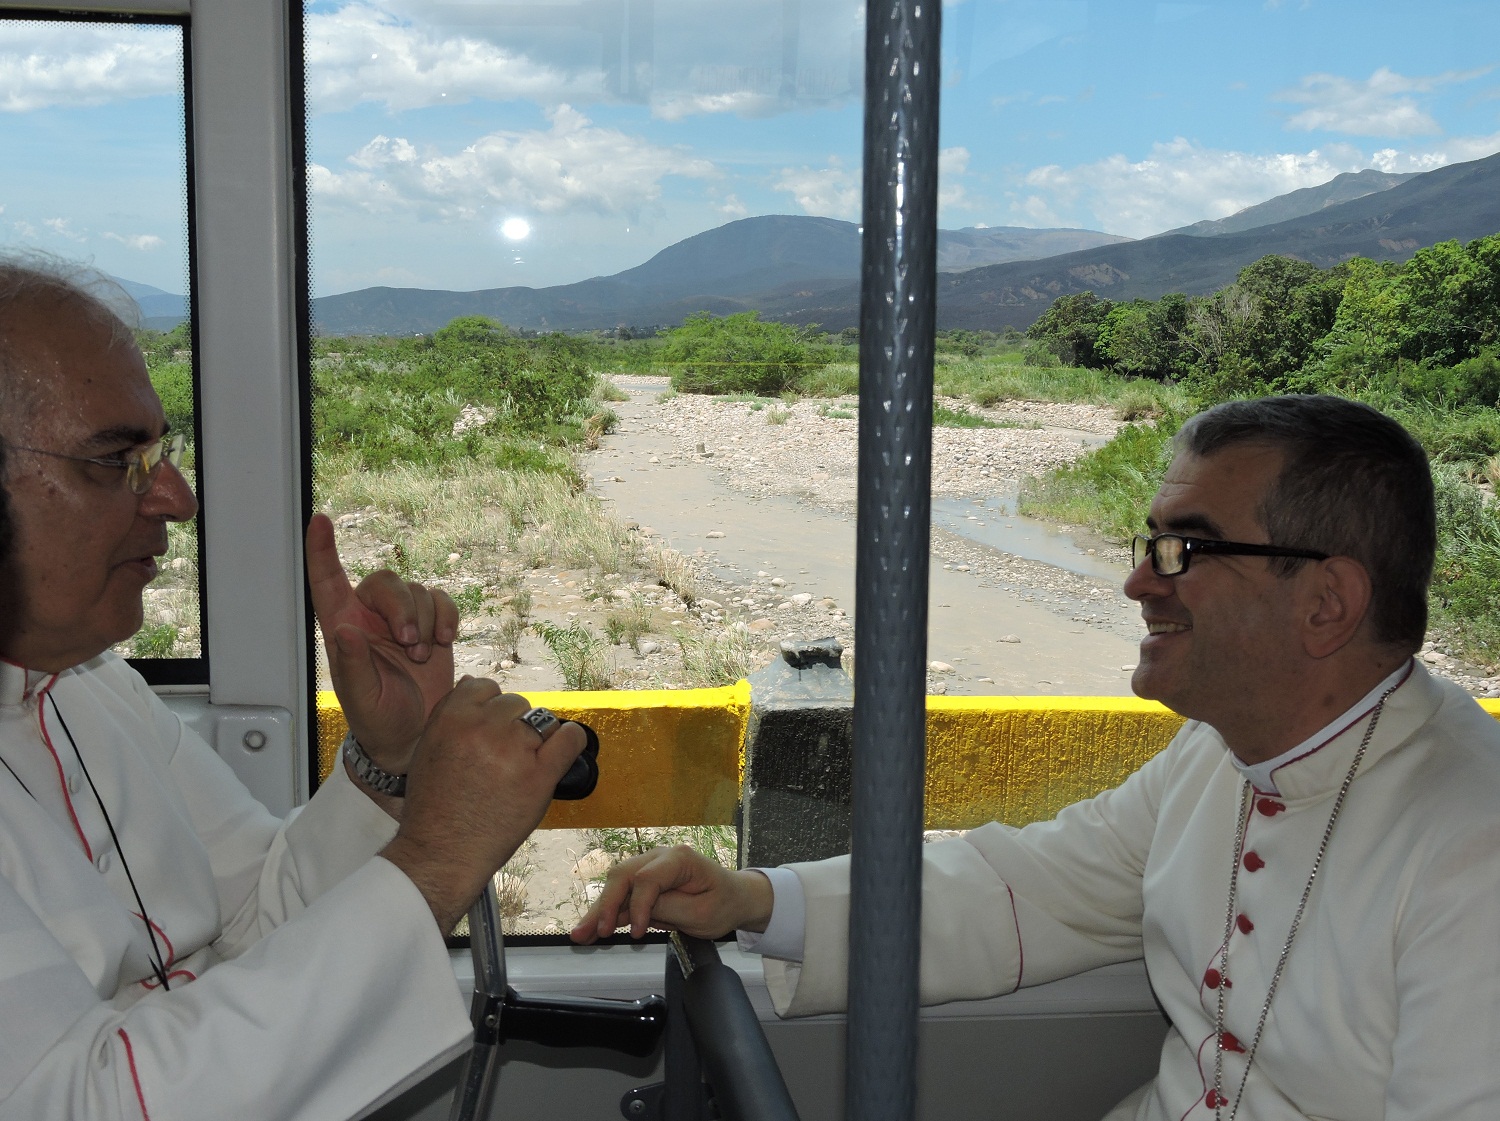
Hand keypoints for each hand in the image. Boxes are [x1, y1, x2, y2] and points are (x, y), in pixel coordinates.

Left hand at [306, 513, 456, 772]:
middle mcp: (370, 618)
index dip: (322, 550)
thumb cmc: (380, 721)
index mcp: (344, 629)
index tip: (320, 520)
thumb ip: (353, 666)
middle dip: (402, 610)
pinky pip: (441, 600)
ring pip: (416, 591)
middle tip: (412, 647)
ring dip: (425, 621)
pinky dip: (447, 617)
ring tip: (425, 656)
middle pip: (385, 583)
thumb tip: (344, 631)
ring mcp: (402, 620)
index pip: (327, 582)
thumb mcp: (362, 701)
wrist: (417, 734)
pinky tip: (445, 641)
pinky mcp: (431, 625)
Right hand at [382, 678, 586, 932]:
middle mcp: (483, 728)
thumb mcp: (428, 749)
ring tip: (523, 764)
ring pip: (541, 719)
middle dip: (512, 725)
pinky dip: (571, 741)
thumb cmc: (433, 808)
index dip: (490, 708)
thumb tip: (473, 683)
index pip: (485, 686)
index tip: (491, 729)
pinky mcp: (540, 775)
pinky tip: (563, 750)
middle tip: (504, 756)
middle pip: (515, 703)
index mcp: (452, 717)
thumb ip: (451, 715)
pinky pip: (569, 739)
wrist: (441, 854)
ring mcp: (513, 750)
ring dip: (537, 737)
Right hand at [569, 845, 773, 943]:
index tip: (636, 933)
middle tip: (593, 933)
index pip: (647, 878)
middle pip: (623, 876)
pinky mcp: (644, 882)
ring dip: (598, 910)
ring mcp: (650, 867)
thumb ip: (668, 908)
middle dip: (605, 905)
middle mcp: (659, 857)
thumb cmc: (722, 903)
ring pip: (616, 885)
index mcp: (679, 859)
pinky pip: (622, 896)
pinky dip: (607, 913)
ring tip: (579, 934)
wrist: (734, 898)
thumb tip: (636, 911)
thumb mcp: (701, 913)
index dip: (637, 906)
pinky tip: (589, 929)